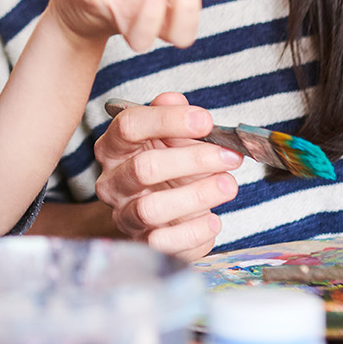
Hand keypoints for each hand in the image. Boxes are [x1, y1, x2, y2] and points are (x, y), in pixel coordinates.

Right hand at [93, 92, 239, 259]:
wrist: (153, 217)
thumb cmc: (164, 171)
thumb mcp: (166, 138)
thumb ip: (170, 117)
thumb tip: (175, 99)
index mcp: (114, 148)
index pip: (129, 126)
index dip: (169, 120)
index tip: (205, 120)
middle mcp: (112, 183)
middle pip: (144, 168)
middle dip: (193, 159)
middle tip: (229, 155)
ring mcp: (125, 215)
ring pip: (153, 207)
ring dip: (198, 195)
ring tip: (227, 184)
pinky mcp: (144, 243)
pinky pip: (165, 242)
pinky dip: (194, 231)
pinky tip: (213, 219)